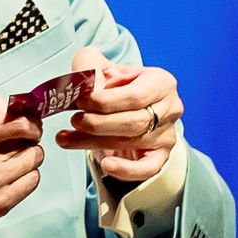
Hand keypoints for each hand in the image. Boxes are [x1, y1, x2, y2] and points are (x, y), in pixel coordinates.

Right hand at [0, 94, 45, 237]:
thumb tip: (15, 107)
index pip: (19, 123)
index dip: (30, 119)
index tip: (28, 121)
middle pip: (30, 140)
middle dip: (30, 136)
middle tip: (20, 138)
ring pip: (34, 159)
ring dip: (28, 155)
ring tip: (10, 157)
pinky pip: (32, 181)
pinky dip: (26, 175)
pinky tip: (10, 173)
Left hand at [57, 47, 181, 187]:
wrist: (123, 107)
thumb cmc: (114, 87)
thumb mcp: (101, 69)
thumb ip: (92, 68)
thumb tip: (85, 84)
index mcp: (160, 82)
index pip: (135, 96)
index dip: (106, 102)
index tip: (81, 102)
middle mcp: (170, 108)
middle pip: (134, 122)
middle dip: (98, 123)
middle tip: (74, 120)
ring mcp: (167, 134)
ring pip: (132, 143)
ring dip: (94, 143)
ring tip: (67, 138)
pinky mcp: (161, 156)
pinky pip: (147, 168)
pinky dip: (126, 170)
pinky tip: (106, 164)